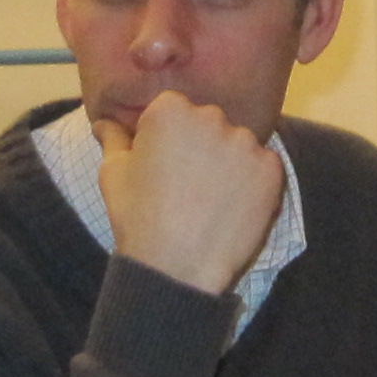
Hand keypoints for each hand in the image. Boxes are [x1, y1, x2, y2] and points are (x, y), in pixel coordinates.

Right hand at [93, 92, 283, 298]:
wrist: (178, 268)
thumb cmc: (138, 218)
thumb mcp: (113, 173)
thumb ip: (113, 138)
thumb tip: (104, 122)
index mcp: (170, 110)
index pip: (172, 109)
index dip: (166, 137)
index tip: (161, 165)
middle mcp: (211, 116)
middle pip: (207, 122)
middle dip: (200, 145)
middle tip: (186, 184)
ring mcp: (245, 142)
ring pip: (236, 143)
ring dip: (227, 162)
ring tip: (210, 200)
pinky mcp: (271, 169)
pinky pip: (262, 166)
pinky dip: (252, 182)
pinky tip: (232, 207)